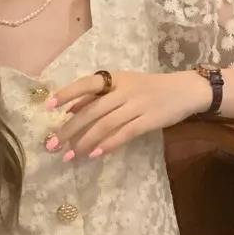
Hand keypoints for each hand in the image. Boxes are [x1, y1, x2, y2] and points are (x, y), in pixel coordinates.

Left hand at [46, 71, 211, 159]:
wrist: (185, 90)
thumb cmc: (148, 88)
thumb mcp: (123, 85)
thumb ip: (97, 96)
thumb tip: (69, 109)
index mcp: (115, 78)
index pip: (87, 84)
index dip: (68, 93)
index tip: (49, 106)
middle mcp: (124, 90)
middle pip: (92, 110)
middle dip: (69, 129)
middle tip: (52, 145)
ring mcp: (137, 105)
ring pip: (105, 124)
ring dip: (84, 141)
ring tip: (69, 155)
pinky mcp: (149, 120)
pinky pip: (124, 133)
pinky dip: (108, 144)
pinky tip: (94, 155)